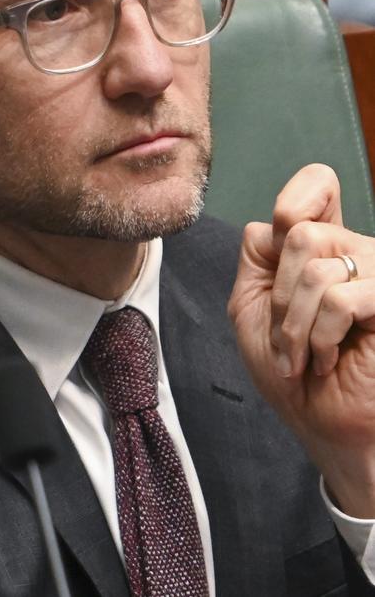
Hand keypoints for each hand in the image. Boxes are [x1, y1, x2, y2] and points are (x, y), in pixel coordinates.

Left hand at [228, 164, 374, 517]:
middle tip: (286, 334)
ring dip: (293, 324)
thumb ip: (257, 256)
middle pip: (301, 232)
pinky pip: (340, 298)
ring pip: (315, 266)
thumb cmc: (290, 371)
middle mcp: (357, 251)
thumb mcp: (253, 305)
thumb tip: (276, 222)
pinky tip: (327, 359)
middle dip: (279, 295)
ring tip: (304, 355)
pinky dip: (318, 336)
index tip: (283, 242)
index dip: (294, 200)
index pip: (318, 183)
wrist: (321, 425)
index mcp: (324, 246)